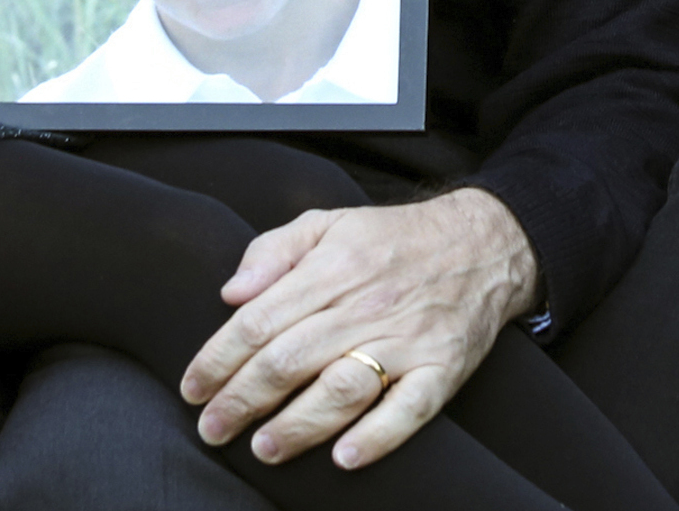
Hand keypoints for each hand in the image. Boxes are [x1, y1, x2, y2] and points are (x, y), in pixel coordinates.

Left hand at [184, 188, 540, 469]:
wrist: (485, 243)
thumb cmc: (397, 239)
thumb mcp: (330, 222)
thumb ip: (275, 250)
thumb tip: (232, 293)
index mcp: (334, 268)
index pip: (260, 320)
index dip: (218, 359)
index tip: (193, 389)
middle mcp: (368, 304)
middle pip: (290, 359)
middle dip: (241, 400)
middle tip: (212, 429)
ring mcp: (409, 339)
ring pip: (342, 387)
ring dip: (297, 424)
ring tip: (263, 447)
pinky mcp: (443, 368)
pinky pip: (410, 408)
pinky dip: (378, 436)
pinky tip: (345, 455)